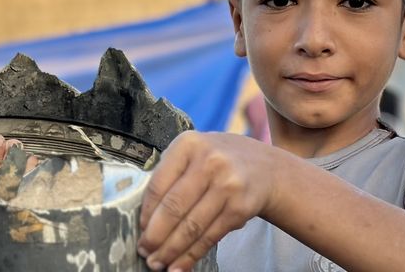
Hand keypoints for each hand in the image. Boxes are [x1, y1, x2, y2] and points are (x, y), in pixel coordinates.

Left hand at [137, 131, 282, 270]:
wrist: (265, 168)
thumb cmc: (217, 162)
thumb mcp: (193, 154)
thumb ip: (170, 176)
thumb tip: (145, 221)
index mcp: (188, 145)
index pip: (158, 184)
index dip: (146, 213)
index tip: (139, 231)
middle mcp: (209, 162)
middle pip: (174, 208)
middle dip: (155, 236)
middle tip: (144, 252)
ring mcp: (228, 185)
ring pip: (191, 226)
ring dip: (171, 250)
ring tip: (158, 263)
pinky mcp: (240, 208)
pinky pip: (210, 236)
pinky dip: (192, 255)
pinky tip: (179, 266)